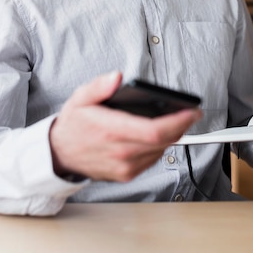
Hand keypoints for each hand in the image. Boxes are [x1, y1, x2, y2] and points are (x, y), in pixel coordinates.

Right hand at [49, 71, 201, 181]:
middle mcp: (120, 152)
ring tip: (176, 121)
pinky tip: (158, 135)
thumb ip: (99, 86)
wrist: (60, 154)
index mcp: (111, 130)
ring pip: (161, 151)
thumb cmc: (74, 124)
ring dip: (172, 136)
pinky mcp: (127, 175)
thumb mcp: (80, 97)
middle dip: (182, 126)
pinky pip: (152, 159)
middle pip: (164, 141)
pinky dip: (159, 146)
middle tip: (191, 113)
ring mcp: (125, 167)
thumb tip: (116, 78)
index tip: (192, 111)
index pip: (155, 130)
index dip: (179, 122)